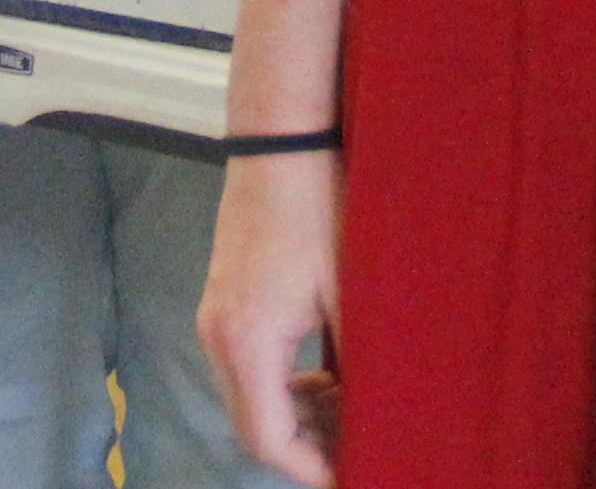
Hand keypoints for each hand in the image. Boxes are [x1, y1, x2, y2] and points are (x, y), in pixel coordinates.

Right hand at [201, 145, 345, 484]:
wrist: (279, 138)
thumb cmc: (320, 205)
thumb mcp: (350, 288)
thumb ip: (359, 358)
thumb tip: (380, 408)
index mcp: (248, 341)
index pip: (268, 438)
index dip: (312, 466)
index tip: (354, 470)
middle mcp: (219, 337)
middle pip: (254, 426)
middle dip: (306, 446)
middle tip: (360, 442)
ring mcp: (215, 319)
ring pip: (248, 399)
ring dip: (295, 415)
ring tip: (349, 407)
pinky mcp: (223, 303)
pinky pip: (247, 369)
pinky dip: (282, 385)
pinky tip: (324, 373)